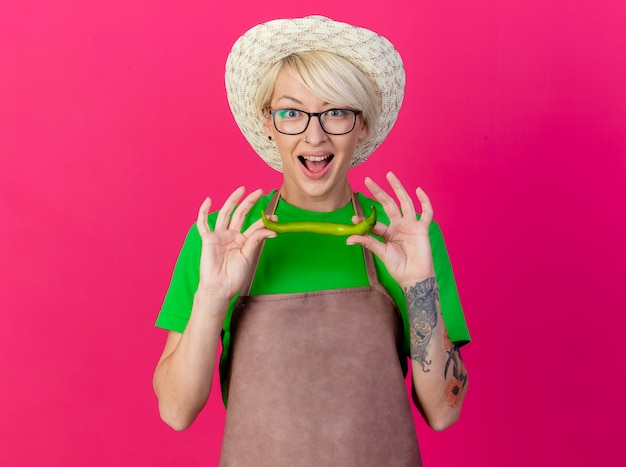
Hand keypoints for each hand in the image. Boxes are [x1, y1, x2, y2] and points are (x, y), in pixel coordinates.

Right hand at [196, 187, 275, 298]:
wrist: (220, 287)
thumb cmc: (235, 276)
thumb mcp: (249, 255)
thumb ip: (256, 239)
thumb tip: (271, 228)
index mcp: (243, 240)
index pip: (254, 225)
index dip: (264, 220)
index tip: (275, 217)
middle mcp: (232, 235)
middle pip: (241, 214)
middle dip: (250, 202)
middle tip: (259, 191)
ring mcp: (220, 236)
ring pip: (226, 214)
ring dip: (233, 201)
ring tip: (242, 190)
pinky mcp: (208, 239)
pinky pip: (203, 224)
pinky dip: (204, 212)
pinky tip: (208, 200)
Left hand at [347, 172, 433, 287]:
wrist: (414, 277)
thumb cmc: (398, 267)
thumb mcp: (381, 253)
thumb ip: (367, 242)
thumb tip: (348, 239)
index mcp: (388, 232)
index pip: (375, 221)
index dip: (364, 219)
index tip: (353, 219)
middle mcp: (399, 225)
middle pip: (389, 203)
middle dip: (379, 191)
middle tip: (367, 180)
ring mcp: (411, 225)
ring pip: (405, 201)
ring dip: (398, 188)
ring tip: (389, 175)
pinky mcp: (422, 228)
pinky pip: (426, 212)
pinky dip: (424, 201)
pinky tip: (418, 190)